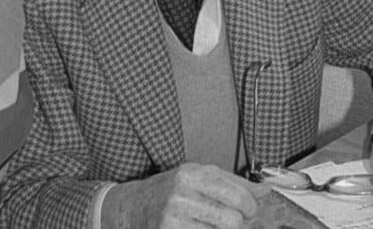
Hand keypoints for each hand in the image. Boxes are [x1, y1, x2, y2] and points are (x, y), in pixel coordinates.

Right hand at [101, 162, 271, 228]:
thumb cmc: (168, 190)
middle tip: (229, 220)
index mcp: (190, 174)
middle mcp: (181, 195)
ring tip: (210, 224)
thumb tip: (265, 191)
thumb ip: (231, 181)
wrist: (133, 207)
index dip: (250, 206)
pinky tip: (199, 228)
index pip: (238, 195)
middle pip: (233, 221)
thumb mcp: (196, 175)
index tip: (249, 209)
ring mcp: (175, 220)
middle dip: (237, 223)